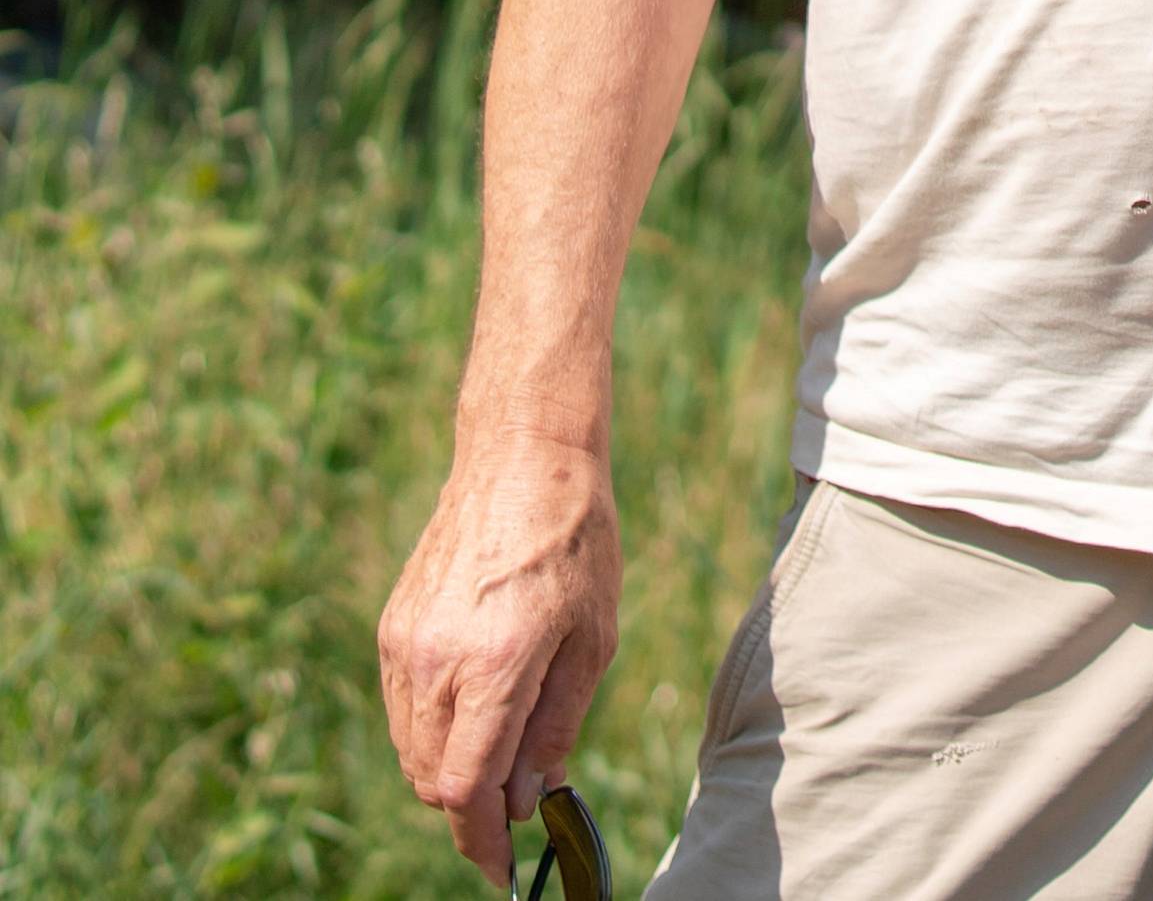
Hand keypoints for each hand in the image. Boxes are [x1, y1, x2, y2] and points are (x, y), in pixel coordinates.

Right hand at [379, 430, 623, 888]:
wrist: (521, 461)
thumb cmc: (577, 544)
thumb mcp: (593, 639)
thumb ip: (556, 726)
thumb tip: (528, 798)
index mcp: (494, 668)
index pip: (469, 789)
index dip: (483, 841)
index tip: (501, 870)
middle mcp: (434, 664)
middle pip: (434, 781)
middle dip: (472, 806)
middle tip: (518, 799)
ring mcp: (403, 648)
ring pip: (414, 752)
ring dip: (451, 770)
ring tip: (506, 741)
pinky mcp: (390, 631)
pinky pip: (404, 712)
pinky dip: (434, 730)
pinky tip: (479, 701)